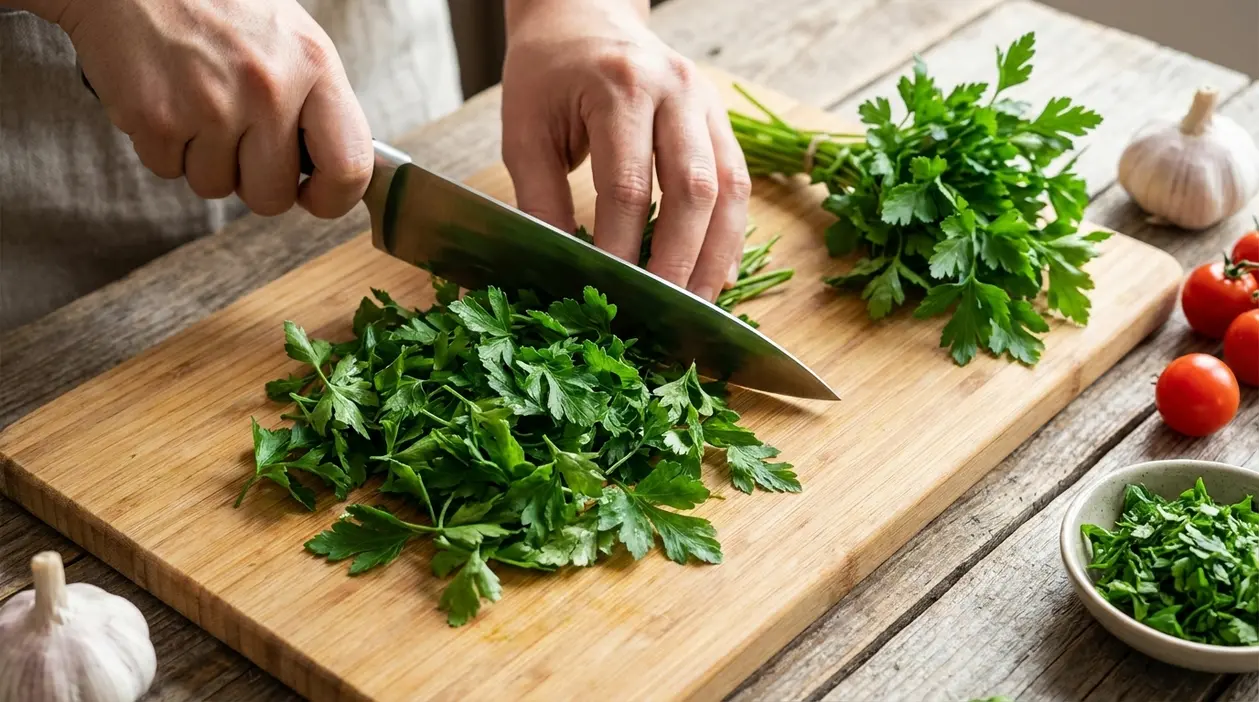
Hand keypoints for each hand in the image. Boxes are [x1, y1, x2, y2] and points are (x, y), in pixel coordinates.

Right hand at [53, 0, 372, 217]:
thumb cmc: (217, 3)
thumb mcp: (290, 37)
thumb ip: (315, 101)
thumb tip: (332, 168)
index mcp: (314, 65)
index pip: (349, 165)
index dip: (333, 198)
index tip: (314, 196)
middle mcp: (269, 89)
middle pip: (272, 196)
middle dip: (253, 182)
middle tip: (237, 140)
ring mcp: (211, 105)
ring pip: (215, 187)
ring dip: (203, 159)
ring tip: (195, 102)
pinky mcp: (156, 117)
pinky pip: (167, 170)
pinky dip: (162, 145)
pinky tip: (164, 97)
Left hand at [502, 0, 750, 301]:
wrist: (583, 16)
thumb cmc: (548, 74)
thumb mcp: (525, 130)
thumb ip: (540, 199)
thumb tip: (556, 270)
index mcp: (621, 86)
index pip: (629, 185)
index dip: (623, 248)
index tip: (612, 296)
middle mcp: (677, 90)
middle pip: (694, 190)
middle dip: (681, 261)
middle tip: (664, 313)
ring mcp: (707, 103)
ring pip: (731, 189)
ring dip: (717, 255)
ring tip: (700, 306)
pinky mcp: (720, 119)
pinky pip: (738, 183)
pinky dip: (730, 234)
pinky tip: (718, 273)